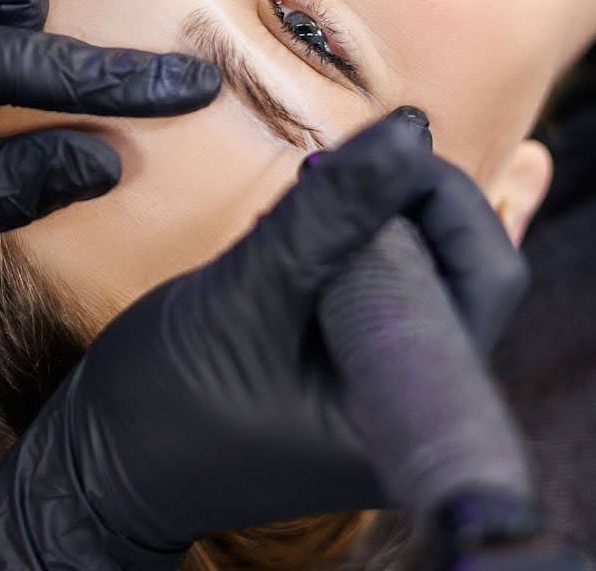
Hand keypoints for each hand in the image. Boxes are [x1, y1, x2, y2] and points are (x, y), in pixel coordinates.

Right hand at [0, 111, 529, 569]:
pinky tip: (295, 232)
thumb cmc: (169, 404)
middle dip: (406, 199)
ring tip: (303, 201)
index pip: (487, 271)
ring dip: (372, 217)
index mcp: (414, 408)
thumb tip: (408, 131)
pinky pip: (379, 283)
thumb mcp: (247, 298)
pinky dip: (347, 242)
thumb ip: (330, 216)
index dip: (438, 192)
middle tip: (335, 164)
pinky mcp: (353, 366)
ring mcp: (388, 386)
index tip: (375, 142)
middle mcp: (420, 401)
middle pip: (465, 265)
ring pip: (422, 266)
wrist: (108, 464)